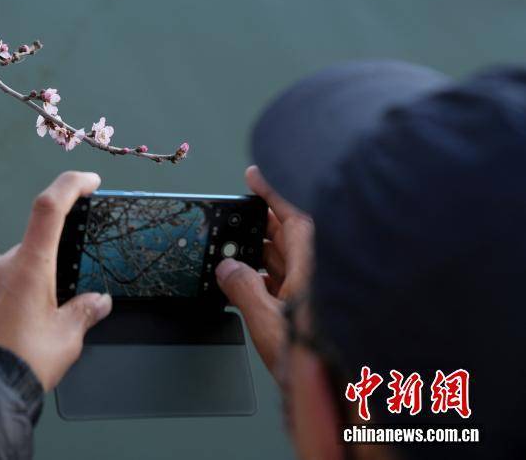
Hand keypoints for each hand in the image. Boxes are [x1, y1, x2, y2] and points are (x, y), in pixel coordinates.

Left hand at [0, 171, 112, 390]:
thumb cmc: (25, 361)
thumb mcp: (68, 336)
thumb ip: (86, 310)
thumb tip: (98, 300)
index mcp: (29, 265)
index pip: (49, 207)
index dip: (71, 185)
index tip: (90, 182)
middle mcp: (5, 265)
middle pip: (40, 240)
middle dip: (63, 255)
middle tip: (79, 285)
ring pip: (25, 262)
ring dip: (44, 276)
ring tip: (57, 314)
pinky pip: (9, 280)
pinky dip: (27, 288)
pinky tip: (35, 319)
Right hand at [215, 165, 313, 377]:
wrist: (345, 399)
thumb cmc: (319, 362)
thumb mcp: (269, 323)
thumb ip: (243, 290)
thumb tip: (227, 269)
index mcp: (315, 267)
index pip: (293, 217)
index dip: (272, 192)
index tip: (254, 174)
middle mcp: (320, 273)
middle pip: (289, 236)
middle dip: (261, 225)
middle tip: (236, 215)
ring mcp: (319, 292)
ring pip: (289, 260)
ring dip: (262, 254)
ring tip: (235, 250)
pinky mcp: (315, 310)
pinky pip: (289, 281)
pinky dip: (269, 277)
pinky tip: (251, 283)